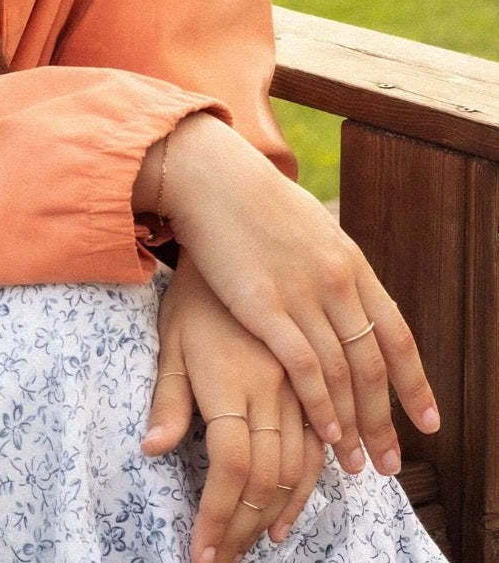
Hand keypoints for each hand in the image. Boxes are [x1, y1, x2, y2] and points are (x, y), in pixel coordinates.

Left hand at [142, 254, 323, 562]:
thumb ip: (168, 397)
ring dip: (283, 511)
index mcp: (228, 378)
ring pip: (303, 463)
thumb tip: (152, 449)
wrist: (238, 240)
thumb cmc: (192, 296)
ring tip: (261, 542)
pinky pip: (323, 440)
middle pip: (267, 475)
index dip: (219, 515)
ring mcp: (299, 381)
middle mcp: (270, 384)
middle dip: (246, 525)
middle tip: (228, 558)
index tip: (204, 552)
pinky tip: (293, 506)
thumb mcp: (170, 339)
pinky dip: (312, 480)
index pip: (230, 465)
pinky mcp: (315, 375)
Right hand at [151, 115, 439, 477]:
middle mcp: (336, 280)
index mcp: (350, 262)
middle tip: (388, 464)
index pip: (396, 334)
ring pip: (342, 372)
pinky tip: (327, 433)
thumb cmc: (255, 202)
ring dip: (353, 424)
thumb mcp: (312, 227)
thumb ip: (333, 265)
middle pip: (373, 364)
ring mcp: (302, 292)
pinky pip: (304, 366)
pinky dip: (321, 404)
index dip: (415, 383)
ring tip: (354, 464)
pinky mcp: (264, 304)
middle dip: (384, 420)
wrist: (212, 177)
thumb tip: (349, 292)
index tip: (428, 423)